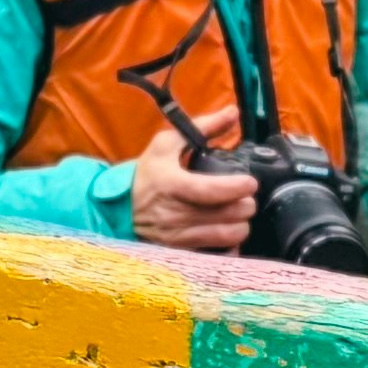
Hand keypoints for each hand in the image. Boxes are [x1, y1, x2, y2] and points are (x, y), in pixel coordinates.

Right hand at [125, 121, 257, 254]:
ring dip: (241, 223)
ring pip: (228, 235)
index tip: (250, 182)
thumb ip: (202, 127)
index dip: (238, 187)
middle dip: (246, 203)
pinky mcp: (180, 251)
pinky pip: (218, 254)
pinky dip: (230, 244)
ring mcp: (179, 236)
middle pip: (229, 215)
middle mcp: (176, 214)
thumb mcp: (166, 144)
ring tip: (238, 212)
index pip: (213, 191)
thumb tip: (232, 113)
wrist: (117, 208)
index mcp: (172, 184)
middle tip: (245, 195)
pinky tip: (227, 231)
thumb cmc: (145, 174)